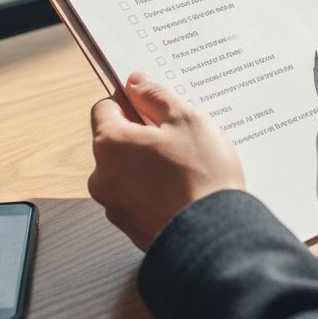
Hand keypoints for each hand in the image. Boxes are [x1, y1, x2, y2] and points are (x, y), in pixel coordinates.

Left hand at [88, 72, 244, 250]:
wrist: (214, 236)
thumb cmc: (201, 175)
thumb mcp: (185, 119)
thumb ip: (156, 96)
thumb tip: (136, 82)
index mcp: (110, 144)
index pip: (104, 107)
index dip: (129, 101)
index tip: (153, 103)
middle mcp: (102, 176)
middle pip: (115, 140)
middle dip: (142, 134)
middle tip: (178, 135)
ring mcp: (115, 206)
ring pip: (127, 170)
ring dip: (148, 162)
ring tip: (186, 165)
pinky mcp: (131, 228)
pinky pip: (137, 196)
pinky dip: (154, 189)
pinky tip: (183, 188)